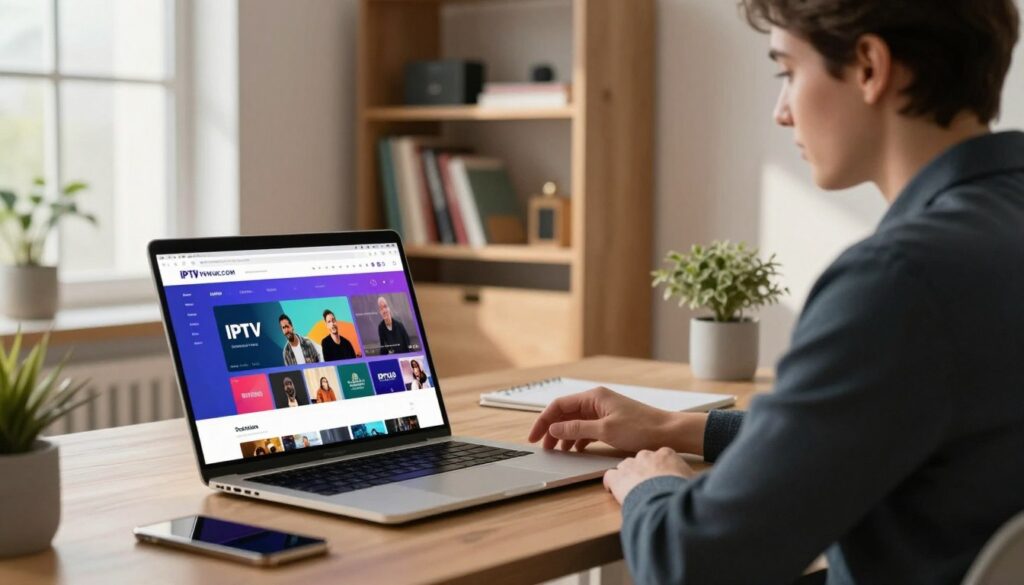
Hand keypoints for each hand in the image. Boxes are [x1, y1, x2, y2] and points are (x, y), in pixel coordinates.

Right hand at [528, 386, 707, 453]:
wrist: (668, 433)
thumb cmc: (641, 428)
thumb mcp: (605, 430)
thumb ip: (577, 430)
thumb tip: (554, 429)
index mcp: (593, 397)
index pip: (559, 406)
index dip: (543, 421)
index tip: (533, 436)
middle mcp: (596, 401)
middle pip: (565, 414)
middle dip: (552, 430)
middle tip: (543, 447)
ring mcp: (603, 411)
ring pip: (575, 423)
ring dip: (565, 436)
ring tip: (558, 452)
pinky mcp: (610, 422)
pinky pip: (587, 429)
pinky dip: (578, 439)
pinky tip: (575, 450)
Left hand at [603, 447, 694, 504]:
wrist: (665, 500)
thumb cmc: (681, 492)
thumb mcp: (693, 482)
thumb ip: (691, 478)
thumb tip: (701, 483)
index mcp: (667, 454)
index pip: (661, 457)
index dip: (660, 469)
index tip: (662, 477)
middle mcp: (646, 455)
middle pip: (641, 460)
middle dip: (643, 472)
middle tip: (648, 486)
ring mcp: (630, 465)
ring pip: (625, 467)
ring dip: (628, 477)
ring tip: (633, 491)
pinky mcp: (617, 477)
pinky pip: (609, 476)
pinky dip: (611, 484)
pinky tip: (615, 492)